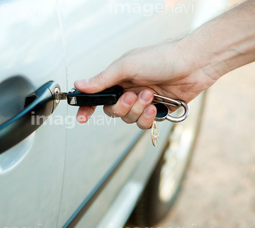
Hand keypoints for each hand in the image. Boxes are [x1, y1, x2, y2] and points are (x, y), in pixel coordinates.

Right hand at [74, 40, 216, 128]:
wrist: (193, 64)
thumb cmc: (162, 58)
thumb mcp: (127, 66)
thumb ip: (103, 79)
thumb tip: (80, 85)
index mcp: (118, 78)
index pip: (97, 96)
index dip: (87, 107)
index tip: (81, 117)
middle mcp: (128, 90)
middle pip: (112, 111)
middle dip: (122, 107)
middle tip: (132, 96)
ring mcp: (141, 101)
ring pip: (128, 119)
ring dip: (138, 110)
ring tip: (150, 95)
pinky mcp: (155, 110)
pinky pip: (143, 123)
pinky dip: (148, 117)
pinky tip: (155, 106)